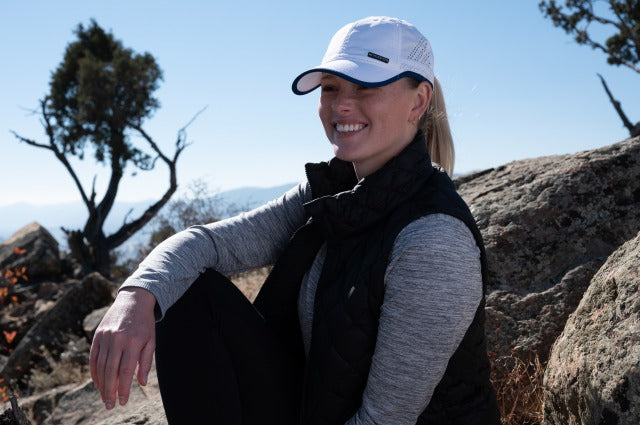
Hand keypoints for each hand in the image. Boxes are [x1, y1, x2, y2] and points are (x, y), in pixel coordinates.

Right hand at [90, 287, 156, 409]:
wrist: (133, 300)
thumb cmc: (145, 324)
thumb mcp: (151, 341)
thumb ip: (145, 362)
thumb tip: (142, 383)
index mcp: (133, 342)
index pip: (126, 371)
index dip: (123, 388)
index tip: (123, 401)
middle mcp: (117, 339)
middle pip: (111, 371)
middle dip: (110, 390)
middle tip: (110, 405)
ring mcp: (105, 337)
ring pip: (101, 366)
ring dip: (101, 384)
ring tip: (105, 397)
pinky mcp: (97, 335)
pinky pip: (94, 357)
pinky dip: (94, 372)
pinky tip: (98, 383)